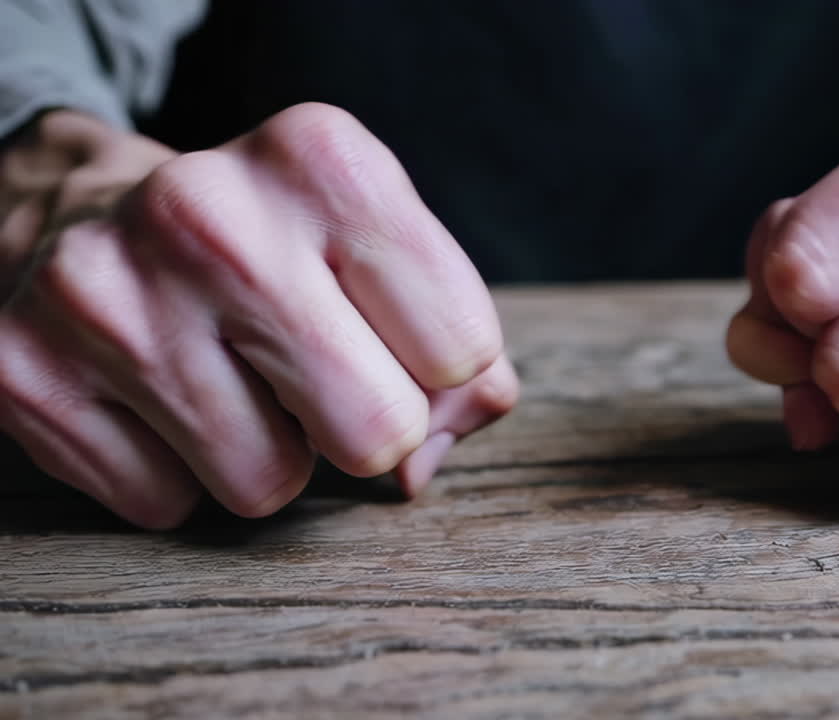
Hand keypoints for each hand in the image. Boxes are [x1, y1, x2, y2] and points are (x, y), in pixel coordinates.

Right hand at [0, 104, 517, 527]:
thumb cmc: (268, 248)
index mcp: (320, 161)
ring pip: (267, 485)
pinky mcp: (25, 371)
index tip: (388, 337)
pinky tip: (153, 399)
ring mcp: (104, 294)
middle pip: (376, 429)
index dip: (436, 370)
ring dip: (267, 455)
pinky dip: (175, 473)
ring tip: (224, 376)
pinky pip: (166, 504)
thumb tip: (427, 459)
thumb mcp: (379, 253)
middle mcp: (207, 212)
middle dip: (362, 429)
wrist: (81, 212)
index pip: (462, 348)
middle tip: (310, 377)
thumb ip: (458, 357)